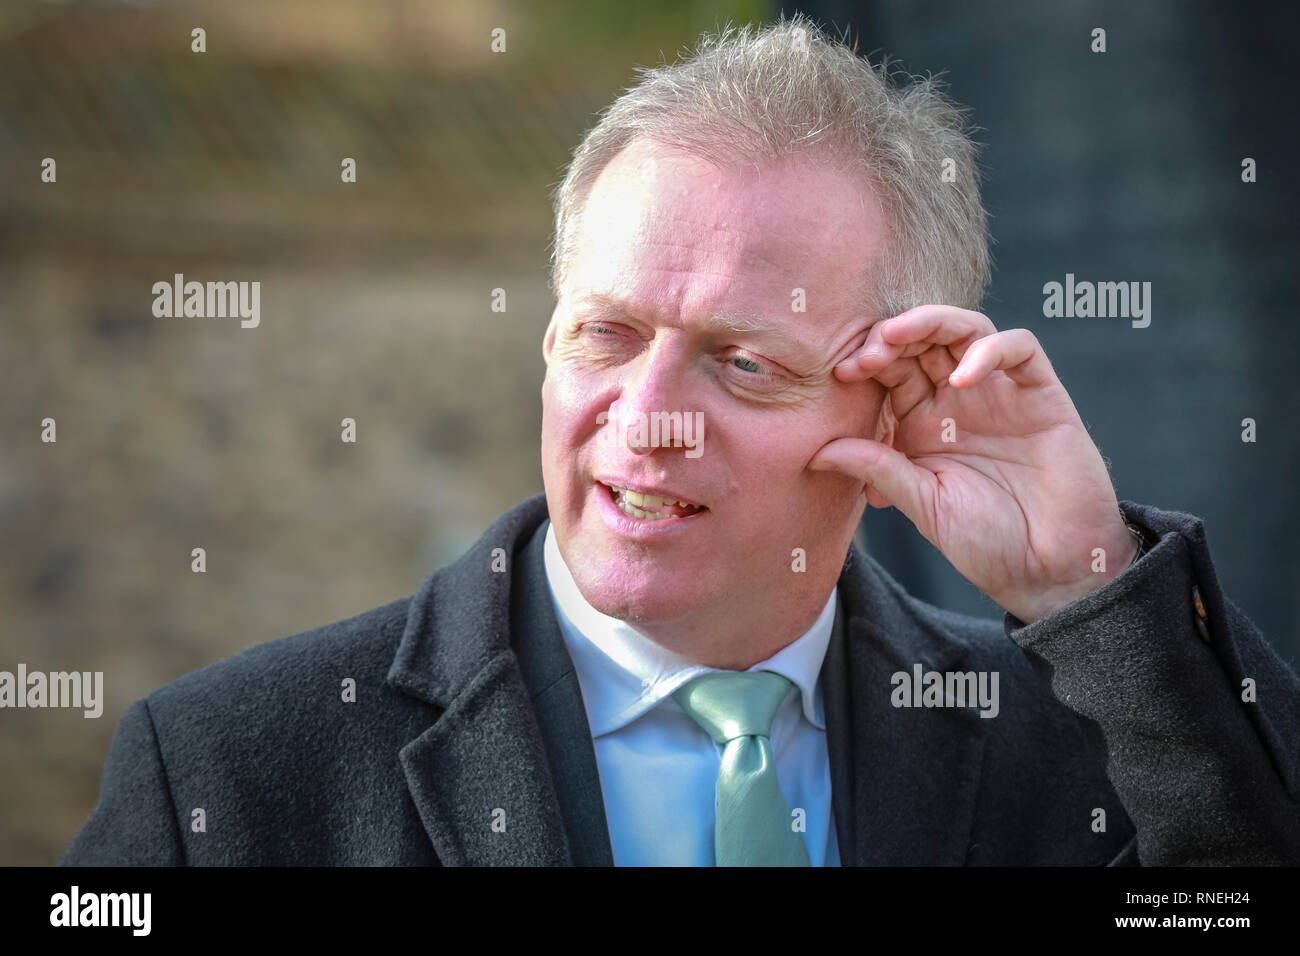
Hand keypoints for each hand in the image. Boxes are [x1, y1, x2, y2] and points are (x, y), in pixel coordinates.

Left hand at [809, 304, 1136, 623]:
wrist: (1049, 570)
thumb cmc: (986, 541)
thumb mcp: (921, 503)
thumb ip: (876, 468)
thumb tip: (817, 451)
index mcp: (923, 422)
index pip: (892, 369)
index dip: (867, 361)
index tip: (841, 373)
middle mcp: (959, 400)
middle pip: (924, 341)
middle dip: (891, 337)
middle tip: (867, 353)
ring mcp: (1000, 393)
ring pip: (967, 330)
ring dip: (931, 323)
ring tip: (898, 338)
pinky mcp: (1042, 395)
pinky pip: (1019, 350)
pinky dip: (990, 351)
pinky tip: (961, 379)